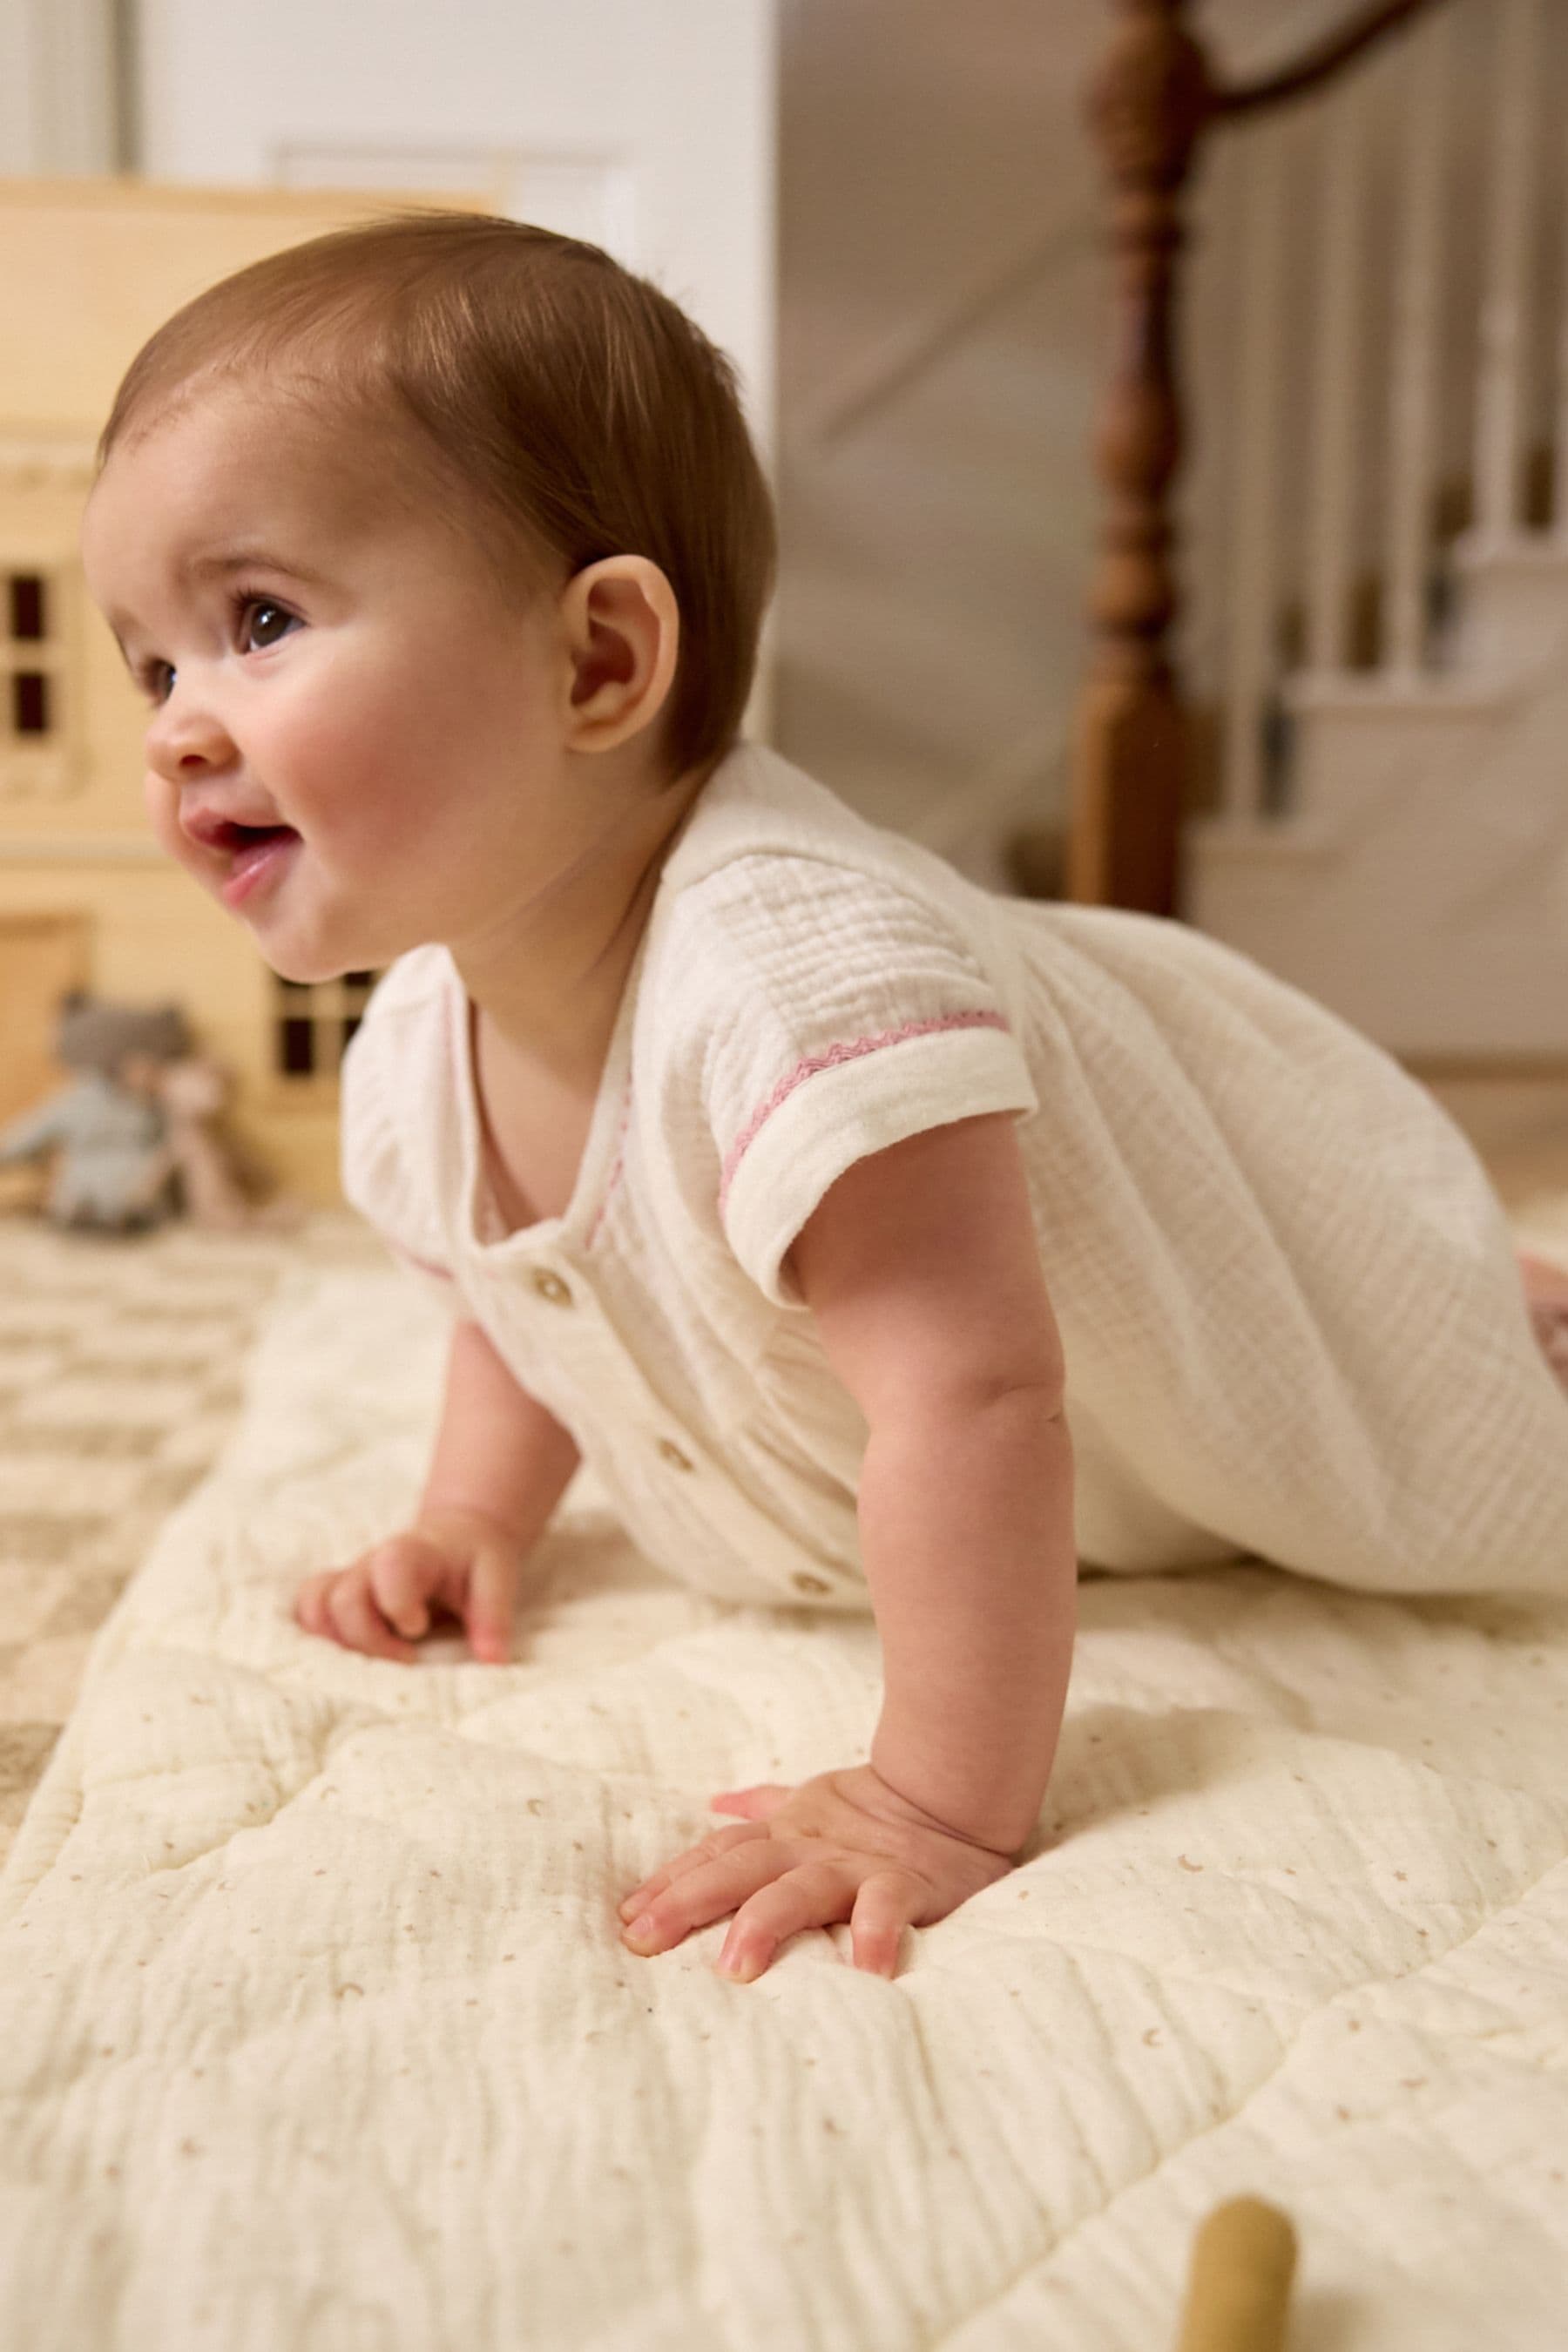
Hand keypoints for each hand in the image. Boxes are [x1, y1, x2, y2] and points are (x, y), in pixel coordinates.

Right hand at [293, 1504, 525, 1663]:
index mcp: (413, 1552)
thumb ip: (493, 1616)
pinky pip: (309, 1611)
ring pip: (316, 1605)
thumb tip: (492, 1661)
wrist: (456, 1535)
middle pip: (344, 1599)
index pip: (389, 1565)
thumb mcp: (497, 1577)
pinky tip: (352, 1654)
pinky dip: (319, 1636)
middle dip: (370, 1640)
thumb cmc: (475, 1559)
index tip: (419, 1628)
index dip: (397, 1602)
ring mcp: (351, 1578)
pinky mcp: (340, 1594)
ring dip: (339, 1641)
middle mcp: (372, 1562)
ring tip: (379, 1657)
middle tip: (409, 1657)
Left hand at [617, 1763, 1017, 1982]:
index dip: (670, 1881)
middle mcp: (808, 1850)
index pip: (715, 1854)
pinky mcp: (905, 1884)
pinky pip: (887, 1908)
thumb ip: (763, 1808)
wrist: (950, 1795)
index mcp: (783, 1837)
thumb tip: (717, 1803)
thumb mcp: (809, 1805)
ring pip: (800, 1889)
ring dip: (765, 1922)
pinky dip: (875, 1934)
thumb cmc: (872, 1813)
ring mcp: (854, 1867)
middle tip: (643, 1940)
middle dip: (687, 1901)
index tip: (625, 1916)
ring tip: (735, 1967)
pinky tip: (863, 1972)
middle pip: (737, 1869)